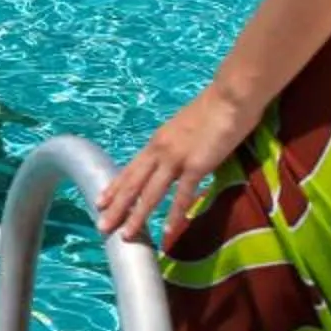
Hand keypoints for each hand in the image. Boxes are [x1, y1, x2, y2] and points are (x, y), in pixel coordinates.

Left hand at [98, 85, 258, 247]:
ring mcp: (177, 158)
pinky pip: (183, 194)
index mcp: (157, 142)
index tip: (99, 202)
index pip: (130, 169)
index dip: (114, 187)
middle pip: (133, 183)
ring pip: (150, 192)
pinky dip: (174, 213)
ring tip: (125, 235)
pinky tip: (168, 230)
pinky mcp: (197, 164)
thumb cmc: (213, 109)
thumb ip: (174, 144)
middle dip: (116, 207)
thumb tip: (171, 158)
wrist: (230, 95)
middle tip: (101, 226)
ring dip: (137, 216)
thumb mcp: (183, 128)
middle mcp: (160, 150)